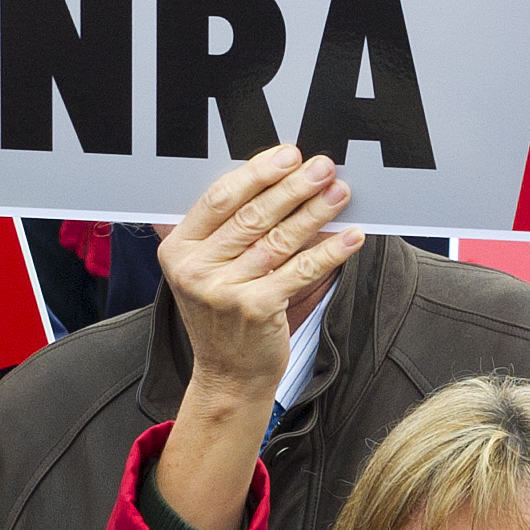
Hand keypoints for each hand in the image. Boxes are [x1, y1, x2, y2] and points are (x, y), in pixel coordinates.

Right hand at [158, 147, 361, 405]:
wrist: (228, 376)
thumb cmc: (225, 315)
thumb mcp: (206, 271)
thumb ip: (225, 231)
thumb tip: (276, 179)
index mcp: (178, 249)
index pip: (219, 198)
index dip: (257, 173)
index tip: (288, 154)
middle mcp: (194, 269)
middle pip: (252, 215)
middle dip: (292, 187)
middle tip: (322, 166)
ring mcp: (223, 291)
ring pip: (279, 240)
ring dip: (316, 212)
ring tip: (340, 192)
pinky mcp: (256, 310)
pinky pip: (300, 271)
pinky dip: (329, 252)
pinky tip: (351, 237)